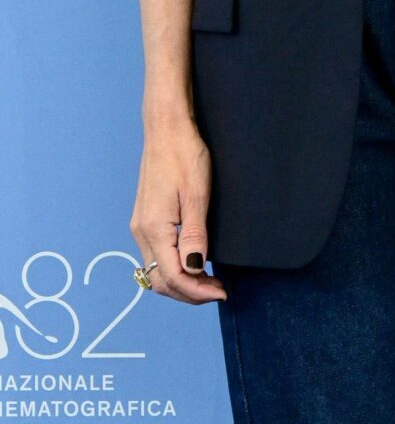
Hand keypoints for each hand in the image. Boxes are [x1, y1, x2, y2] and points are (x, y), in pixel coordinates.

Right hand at [132, 114, 225, 303]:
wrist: (167, 130)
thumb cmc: (185, 157)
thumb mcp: (197, 196)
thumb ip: (195, 235)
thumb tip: (194, 268)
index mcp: (153, 229)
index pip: (172, 276)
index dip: (197, 291)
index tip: (223, 293)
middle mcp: (141, 232)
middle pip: (160, 280)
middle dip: (189, 293)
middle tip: (219, 291)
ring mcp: (141, 226)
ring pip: (156, 270)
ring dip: (182, 283)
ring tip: (210, 283)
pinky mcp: (147, 220)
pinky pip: (157, 256)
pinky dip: (175, 269)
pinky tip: (196, 265)